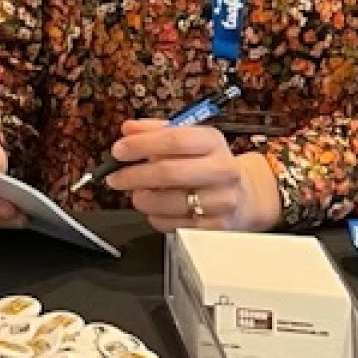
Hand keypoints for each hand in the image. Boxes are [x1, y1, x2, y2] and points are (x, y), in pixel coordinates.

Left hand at [104, 119, 281, 232]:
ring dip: (142, 199)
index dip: (141, 145)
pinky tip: (157, 209)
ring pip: (168, 203)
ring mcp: (223, 201)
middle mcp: (223, 170)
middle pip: (169, 173)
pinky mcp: (217, 227)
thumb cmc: (205, 163)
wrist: (243, 195)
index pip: (174, 139)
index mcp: (212, 142)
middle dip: (133, 176)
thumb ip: (154, 131)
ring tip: (137, 194)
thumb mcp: (186, 139)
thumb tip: (128, 129)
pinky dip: (156, 217)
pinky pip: (174, 225)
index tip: (118, 151)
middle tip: (114, 178)